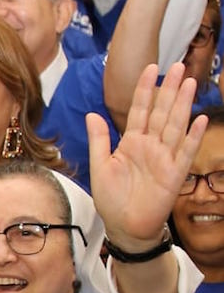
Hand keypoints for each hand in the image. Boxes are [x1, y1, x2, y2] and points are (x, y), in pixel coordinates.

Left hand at [87, 61, 206, 247]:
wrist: (123, 227)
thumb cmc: (111, 199)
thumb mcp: (99, 166)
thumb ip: (99, 140)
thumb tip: (92, 114)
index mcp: (131, 142)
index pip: (140, 110)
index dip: (145, 89)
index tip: (151, 68)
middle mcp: (150, 146)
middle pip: (161, 112)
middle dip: (169, 89)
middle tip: (179, 66)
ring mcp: (164, 159)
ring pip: (175, 126)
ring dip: (182, 105)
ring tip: (189, 83)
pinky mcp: (174, 174)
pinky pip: (185, 152)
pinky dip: (192, 137)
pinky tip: (200, 119)